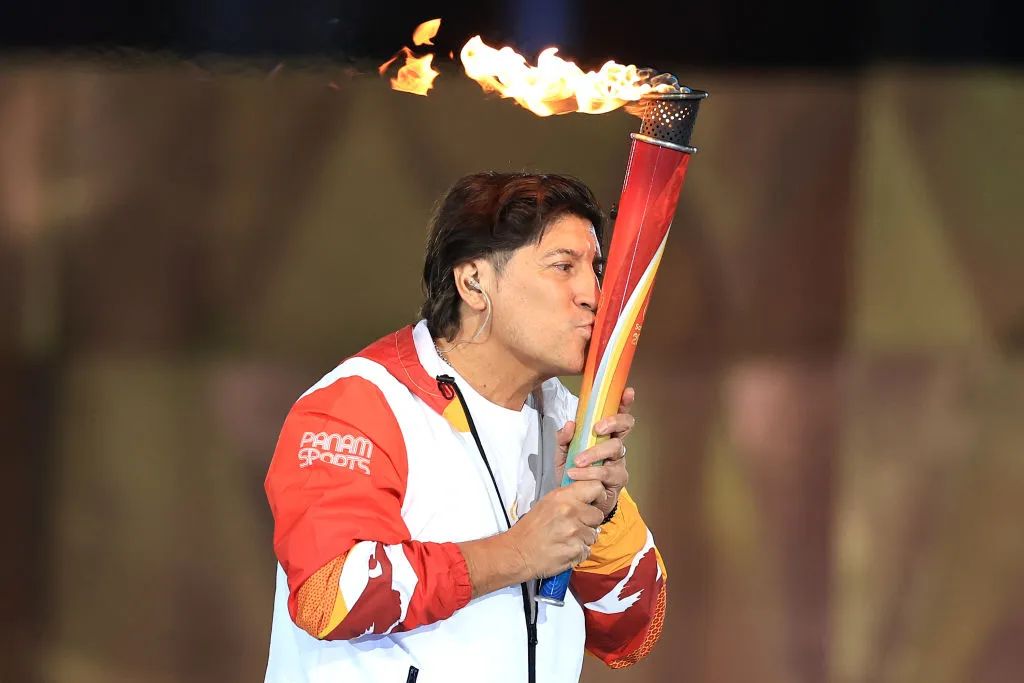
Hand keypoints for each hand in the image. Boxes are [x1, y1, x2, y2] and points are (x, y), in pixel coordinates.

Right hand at [504, 480, 605, 578]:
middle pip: (598, 515)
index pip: (596, 486)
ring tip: (566, 539)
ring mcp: (575, 532)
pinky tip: (564, 549)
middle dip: (590, 522)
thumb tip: (589, 497)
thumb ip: (569, 498)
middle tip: (574, 526)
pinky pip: (587, 550)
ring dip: (583, 538)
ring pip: (594, 535)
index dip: (598, 495)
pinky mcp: (576, 550)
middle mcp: (571, 511)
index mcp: (563, 497)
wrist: (518, 553)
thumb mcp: (547, 503)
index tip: (593, 502)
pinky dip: (578, 552)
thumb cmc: (530, 528)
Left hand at [557, 387, 634, 518]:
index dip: (624, 403)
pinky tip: (575, 474)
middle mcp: (615, 446)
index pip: (617, 415)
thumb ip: (564, 439)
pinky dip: (590, 472)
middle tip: (596, 428)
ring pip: (615, 449)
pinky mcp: (618, 480)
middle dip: (613, 422)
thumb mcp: (562, 454)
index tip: (627, 391)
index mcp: (604, 436)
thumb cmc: (573, 474)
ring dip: (595, 453)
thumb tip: (570, 423)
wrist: (573, 502)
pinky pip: (607, 472)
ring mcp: (619, 463)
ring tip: (577, 461)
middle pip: (625, 426)